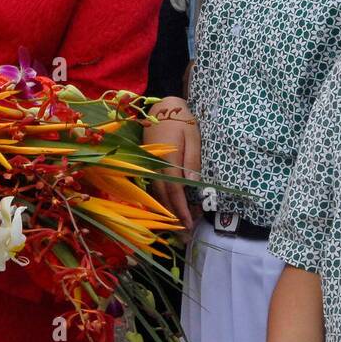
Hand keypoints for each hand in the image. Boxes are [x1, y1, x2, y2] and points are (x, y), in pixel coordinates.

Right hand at [144, 96, 199, 233]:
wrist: (162, 107)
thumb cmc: (181, 122)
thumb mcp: (193, 138)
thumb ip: (192, 162)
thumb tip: (193, 185)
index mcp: (168, 160)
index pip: (174, 191)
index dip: (181, 209)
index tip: (189, 224)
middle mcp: (155, 166)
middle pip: (163, 197)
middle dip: (174, 216)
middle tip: (185, 234)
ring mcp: (149, 165)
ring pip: (156, 194)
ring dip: (166, 211)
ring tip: (178, 225)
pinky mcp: (147, 165)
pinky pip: (153, 187)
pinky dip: (161, 200)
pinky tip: (168, 208)